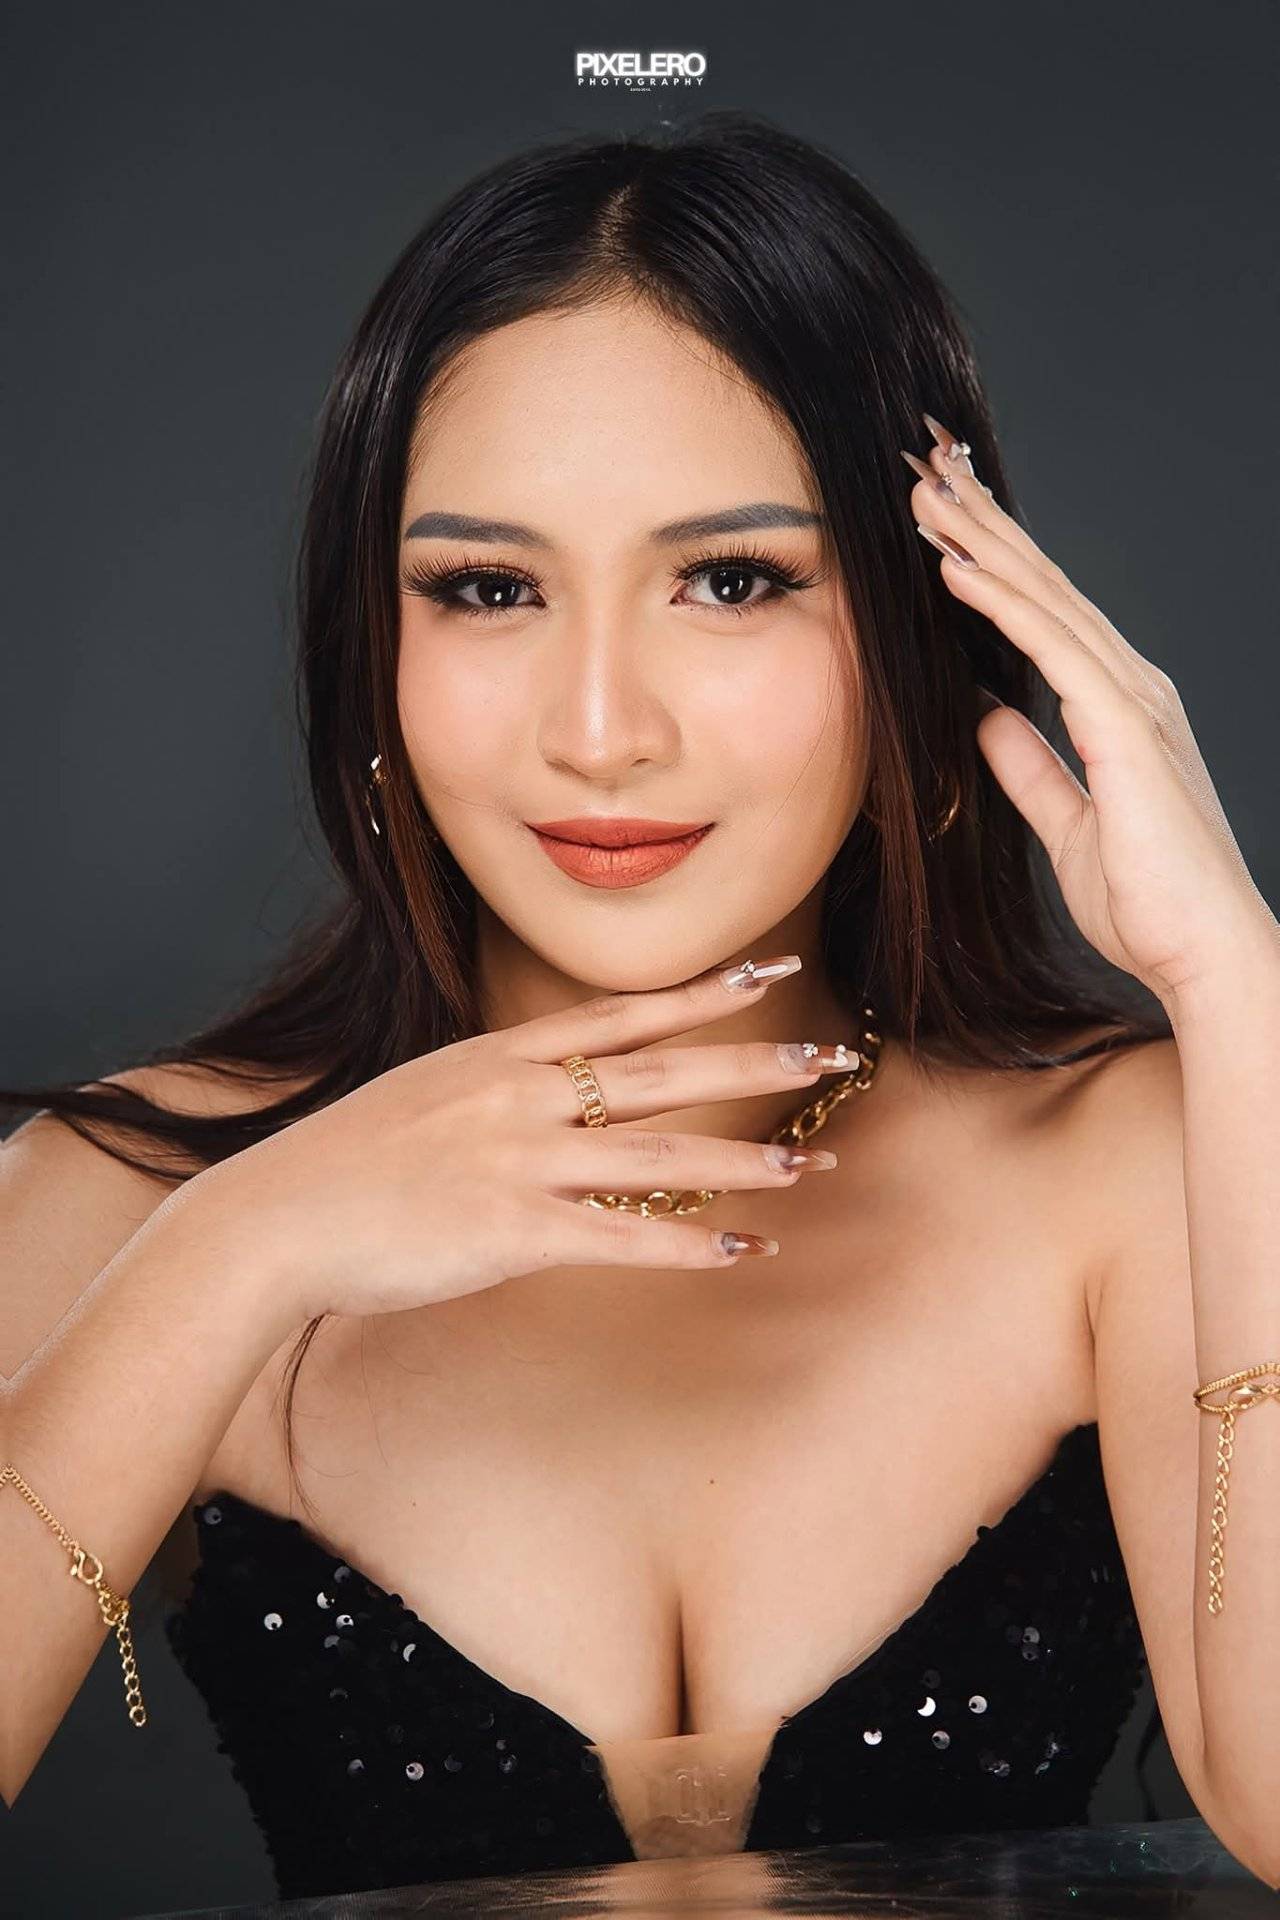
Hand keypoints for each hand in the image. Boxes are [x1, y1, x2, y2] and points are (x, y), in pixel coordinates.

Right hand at [199, 958, 850, 1323]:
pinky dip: (686, 1244)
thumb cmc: (343, 1165)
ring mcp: (518, 1159)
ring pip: (658, 1152)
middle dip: (754, 1062)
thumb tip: (549, 1099)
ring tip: (811, 1165)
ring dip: (743, 1161)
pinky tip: (739, 1250)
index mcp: (501, 1057)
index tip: (766, 973)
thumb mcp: (423, 1097)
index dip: (701, 996)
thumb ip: (493, 1091)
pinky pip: (621, 1234)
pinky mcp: (510, 1229)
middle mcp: (521, 1095)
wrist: (275, 1217)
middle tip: (831, 1057)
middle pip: (662, 1071)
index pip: (621, 1014)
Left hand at [903, 413, 1277, 1010]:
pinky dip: (1002, 602)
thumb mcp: (1067, 824)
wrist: (1203, 953)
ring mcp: (1134, 701)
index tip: (941, 522)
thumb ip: (1030, 768)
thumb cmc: (1149, 903)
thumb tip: (986, 718)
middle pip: (1045, 588)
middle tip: (928, 473)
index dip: (993, 564)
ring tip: (928, 498)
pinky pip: (1053, 647)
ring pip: (1046, 600)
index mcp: (1119, 709)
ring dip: (982, 545)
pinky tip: (956, 568)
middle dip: (985, 528)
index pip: (1045, 617)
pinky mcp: (1126, 727)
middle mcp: (1132, 689)